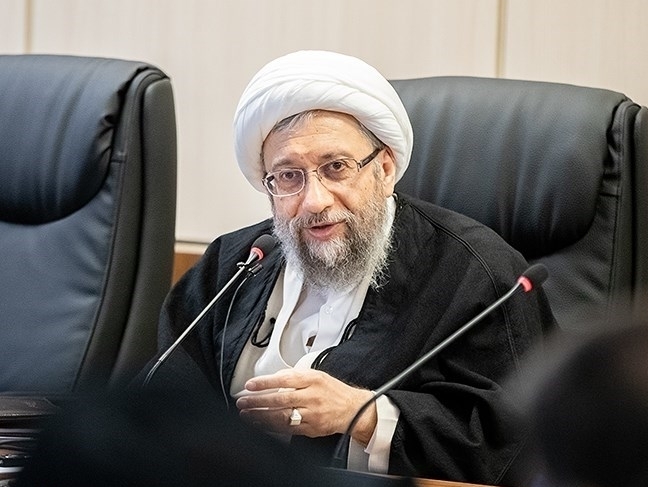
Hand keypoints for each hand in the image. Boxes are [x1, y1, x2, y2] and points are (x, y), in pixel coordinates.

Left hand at [235, 368, 376, 443]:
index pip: (285, 379)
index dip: (265, 382)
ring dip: (261, 416)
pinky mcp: (311, 428)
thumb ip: (296, 376)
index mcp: (313, 380)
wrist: (354, 409)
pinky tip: (261, 425)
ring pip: (281, 416)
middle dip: (258, 401)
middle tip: (243, 401)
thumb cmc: (334, 392)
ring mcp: (311, 414)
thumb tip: (274, 378)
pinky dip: (271, 427)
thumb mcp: (317, 375)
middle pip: (280, 398)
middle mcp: (312, 397)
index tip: (250, 385)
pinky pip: (287, 429)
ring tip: (247, 414)